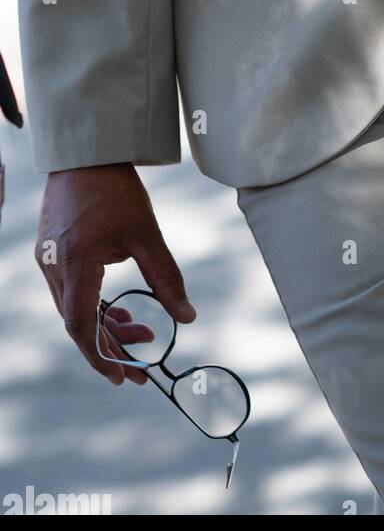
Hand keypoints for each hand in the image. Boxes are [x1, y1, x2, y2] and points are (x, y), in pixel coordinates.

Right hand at [36, 163, 194, 384]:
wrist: (85, 154)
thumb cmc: (116, 189)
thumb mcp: (147, 234)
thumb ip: (166, 278)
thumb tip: (187, 317)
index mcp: (75, 264)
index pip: (82, 326)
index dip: (102, 356)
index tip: (125, 376)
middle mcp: (54, 267)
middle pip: (78, 322)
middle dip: (110, 346)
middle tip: (141, 365)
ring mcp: (48, 260)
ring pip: (74, 308)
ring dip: (105, 325)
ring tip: (141, 332)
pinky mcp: (51, 253)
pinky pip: (70, 291)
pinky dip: (94, 305)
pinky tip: (121, 310)